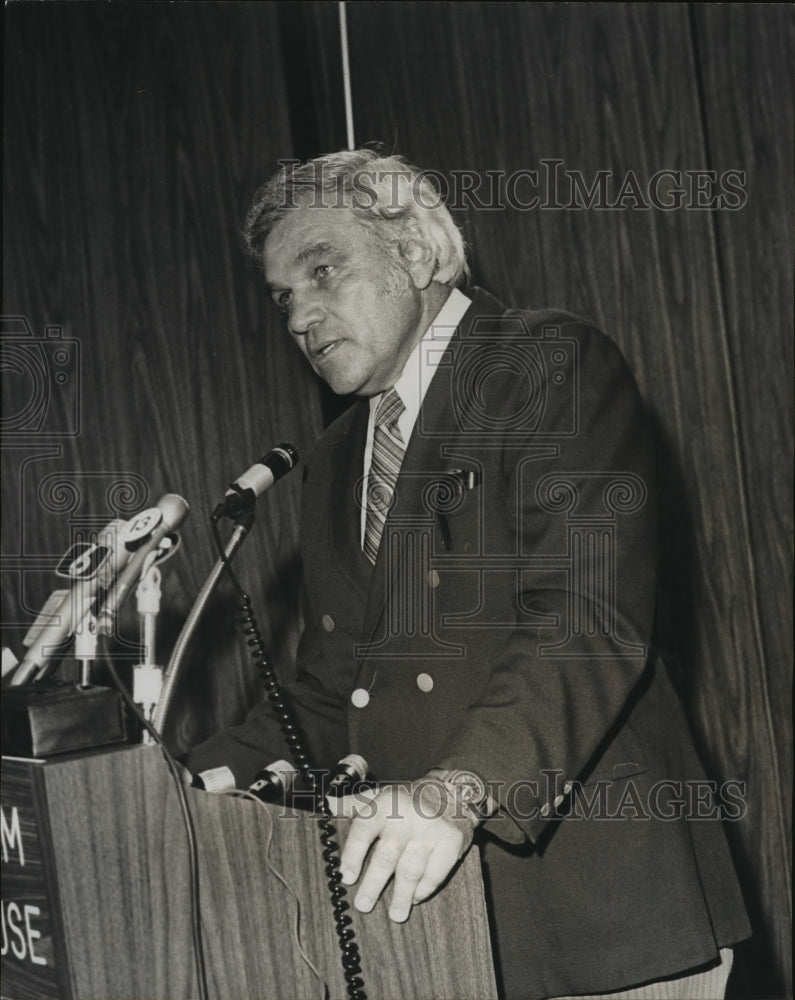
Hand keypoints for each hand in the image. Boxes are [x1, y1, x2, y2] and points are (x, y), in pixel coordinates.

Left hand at [336, 779, 474, 922]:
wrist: (450, 792)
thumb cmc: (407, 800)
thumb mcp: (380, 796)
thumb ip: (354, 803)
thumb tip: (328, 804)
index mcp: (385, 803)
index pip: (364, 830)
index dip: (352, 854)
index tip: (346, 877)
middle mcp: (407, 816)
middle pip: (386, 856)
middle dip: (373, 884)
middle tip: (363, 905)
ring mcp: (430, 830)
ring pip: (411, 869)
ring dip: (402, 895)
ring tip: (395, 914)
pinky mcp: (450, 841)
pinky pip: (435, 872)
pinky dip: (425, 888)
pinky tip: (417, 897)